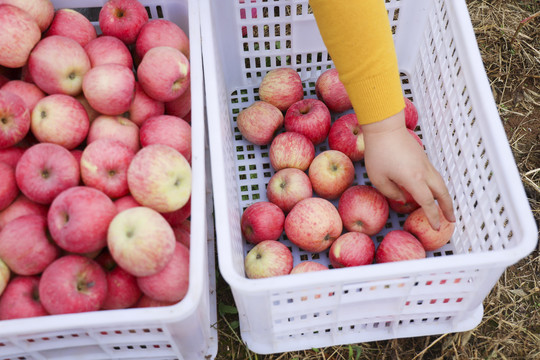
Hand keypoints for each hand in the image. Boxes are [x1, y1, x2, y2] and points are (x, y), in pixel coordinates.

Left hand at [361, 110, 454, 229]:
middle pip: (442, 192)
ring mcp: (424, 163)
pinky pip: (434, 175)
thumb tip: (403, 199)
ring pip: (440, 182)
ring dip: (444, 196)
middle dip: (448, 207)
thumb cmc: (378, 152)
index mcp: (414, 179)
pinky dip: (437, 186)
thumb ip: (391, 192)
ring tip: (445, 207)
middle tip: (452, 220)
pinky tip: (432, 190)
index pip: (427, 202)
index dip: (433, 216)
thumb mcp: (378, 178)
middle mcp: (424, 172)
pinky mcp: (422, 157)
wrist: (384, 128)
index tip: (437, 227)